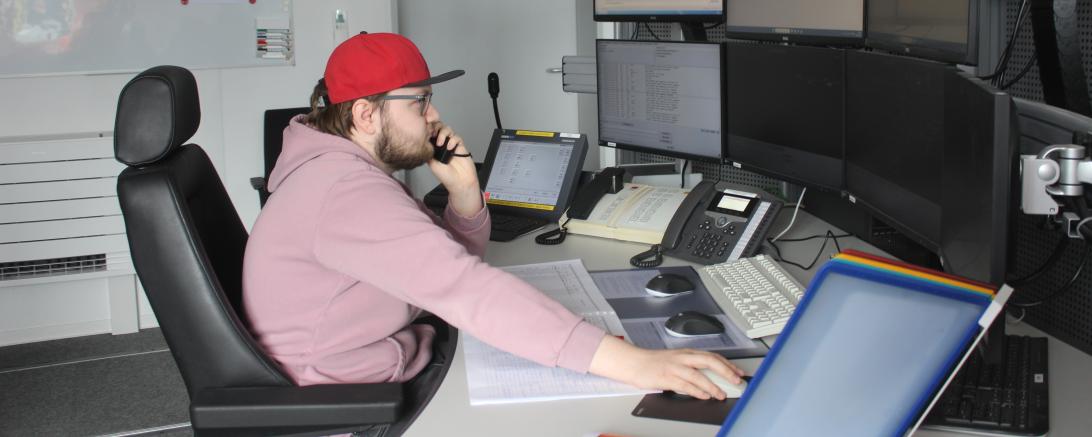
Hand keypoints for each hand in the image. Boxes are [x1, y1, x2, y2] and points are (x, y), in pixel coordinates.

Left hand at [426, 122, 481, 216]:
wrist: (459, 182)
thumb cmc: (446, 176)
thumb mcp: (431, 163)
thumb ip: (427, 151)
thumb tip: (424, 140)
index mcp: (433, 148)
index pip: (430, 133)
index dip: (428, 130)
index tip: (426, 132)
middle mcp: (442, 144)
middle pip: (439, 128)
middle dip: (435, 128)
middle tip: (433, 134)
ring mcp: (451, 144)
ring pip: (447, 130)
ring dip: (443, 133)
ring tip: (441, 143)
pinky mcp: (460, 146)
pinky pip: (456, 137)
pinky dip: (453, 140)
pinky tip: (450, 147)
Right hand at [588, 336, 744, 399]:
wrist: (634, 362)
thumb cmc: (654, 362)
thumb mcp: (677, 359)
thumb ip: (692, 365)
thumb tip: (711, 376)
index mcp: (687, 352)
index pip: (712, 356)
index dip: (728, 364)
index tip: (738, 372)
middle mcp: (683, 358)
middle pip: (709, 361)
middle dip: (726, 371)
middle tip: (736, 380)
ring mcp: (675, 367)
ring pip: (699, 375)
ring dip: (712, 385)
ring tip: (721, 394)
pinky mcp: (667, 377)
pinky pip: (685, 385)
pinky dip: (697, 391)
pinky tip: (704, 395)